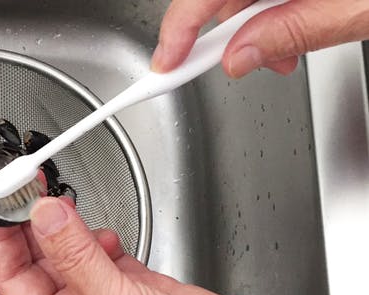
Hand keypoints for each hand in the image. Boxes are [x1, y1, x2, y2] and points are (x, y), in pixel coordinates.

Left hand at [0, 197, 289, 294]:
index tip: (0, 203)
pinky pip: (106, 256)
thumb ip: (76, 256)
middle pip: (40, 262)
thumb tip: (44, 216)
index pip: (13, 280)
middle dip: (31, 226)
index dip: (3, 240)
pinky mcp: (141, 287)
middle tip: (27, 188)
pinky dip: (100, 238)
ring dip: (66, 229)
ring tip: (63, 202)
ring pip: (73, 255)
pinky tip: (102, 231)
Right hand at [151, 0, 368, 77]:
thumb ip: (295, 29)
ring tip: (282, 52)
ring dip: (253, 22)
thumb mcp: (362, 8)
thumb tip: (240, 57)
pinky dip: (275, 6)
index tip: (166, 65)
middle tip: (234, 67)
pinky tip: (295, 23)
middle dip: (223, 32)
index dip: (179, 31)